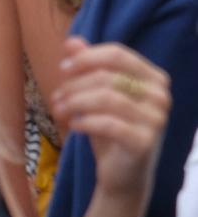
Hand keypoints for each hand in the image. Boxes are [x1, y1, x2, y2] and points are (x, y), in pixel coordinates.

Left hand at [49, 38, 169, 202]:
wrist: (123, 175)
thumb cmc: (111, 130)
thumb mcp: (97, 95)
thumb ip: (88, 67)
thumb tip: (72, 41)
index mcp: (153, 77)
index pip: (118, 54)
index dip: (86, 58)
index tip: (63, 68)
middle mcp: (160, 95)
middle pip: (107, 76)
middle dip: (74, 85)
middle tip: (56, 97)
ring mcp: (156, 119)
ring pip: (106, 98)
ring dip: (75, 102)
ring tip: (59, 110)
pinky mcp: (144, 141)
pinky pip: (108, 124)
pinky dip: (84, 122)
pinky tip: (73, 126)